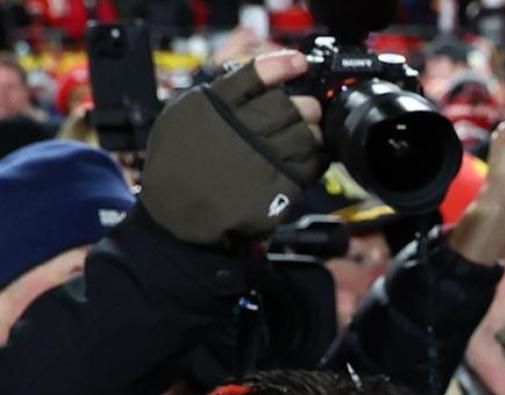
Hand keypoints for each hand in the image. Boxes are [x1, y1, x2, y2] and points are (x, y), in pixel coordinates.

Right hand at [140, 51, 325, 244]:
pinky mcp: (278, 185)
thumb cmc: (178, 162)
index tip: (298, 62)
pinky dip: (316, 156)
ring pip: (307, 133)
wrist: (178, 210)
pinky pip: (311, 163)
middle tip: (305, 109)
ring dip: (313, 130)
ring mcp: (262, 158)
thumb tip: (258, 83)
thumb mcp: (184, 117)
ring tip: (306, 133)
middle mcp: (241, 129)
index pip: (257, 74)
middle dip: (305, 104)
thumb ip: (218, 97)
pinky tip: (309, 154)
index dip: (282, 65)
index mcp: (215, 106)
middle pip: (290, 105)